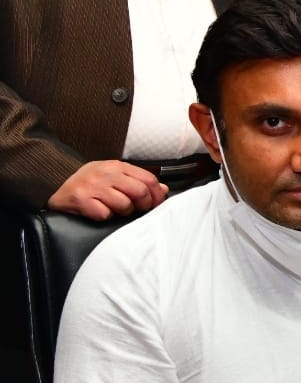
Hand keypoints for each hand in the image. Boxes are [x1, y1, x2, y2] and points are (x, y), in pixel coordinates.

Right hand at [47, 161, 167, 219]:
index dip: (157, 194)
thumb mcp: (114, 175)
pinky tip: (98, 211)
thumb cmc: (89, 182)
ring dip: (123, 212)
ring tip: (114, 208)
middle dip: (143, 205)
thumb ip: (138, 180)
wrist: (55, 183)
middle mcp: (106, 174)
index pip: (148, 179)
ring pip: (124, 204)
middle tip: (137, 209)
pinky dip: (104, 216)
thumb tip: (163, 189)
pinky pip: (104, 214)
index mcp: (117, 166)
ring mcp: (93, 186)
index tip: (157, 204)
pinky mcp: (81, 199)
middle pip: (140, 192)